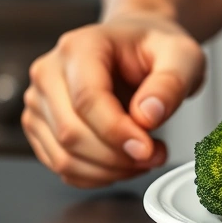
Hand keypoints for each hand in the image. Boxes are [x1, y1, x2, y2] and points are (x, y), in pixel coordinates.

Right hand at [23, 13, 205, 187]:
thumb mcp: (181, 56)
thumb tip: (147, 115)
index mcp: (80, 47)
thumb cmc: (154, 48)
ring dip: (109, 170)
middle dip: (118, 156)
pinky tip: (125, 163)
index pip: (87, 99)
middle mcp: (49, 72)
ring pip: (63, 156)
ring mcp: (40, 101)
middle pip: (71, 132)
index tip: (147, 149)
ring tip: (144, 157)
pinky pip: (61, 166)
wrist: (136, 47)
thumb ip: (170, 83)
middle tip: (155, 155)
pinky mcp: (41, 126)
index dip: (117, 132)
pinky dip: (96, 175)